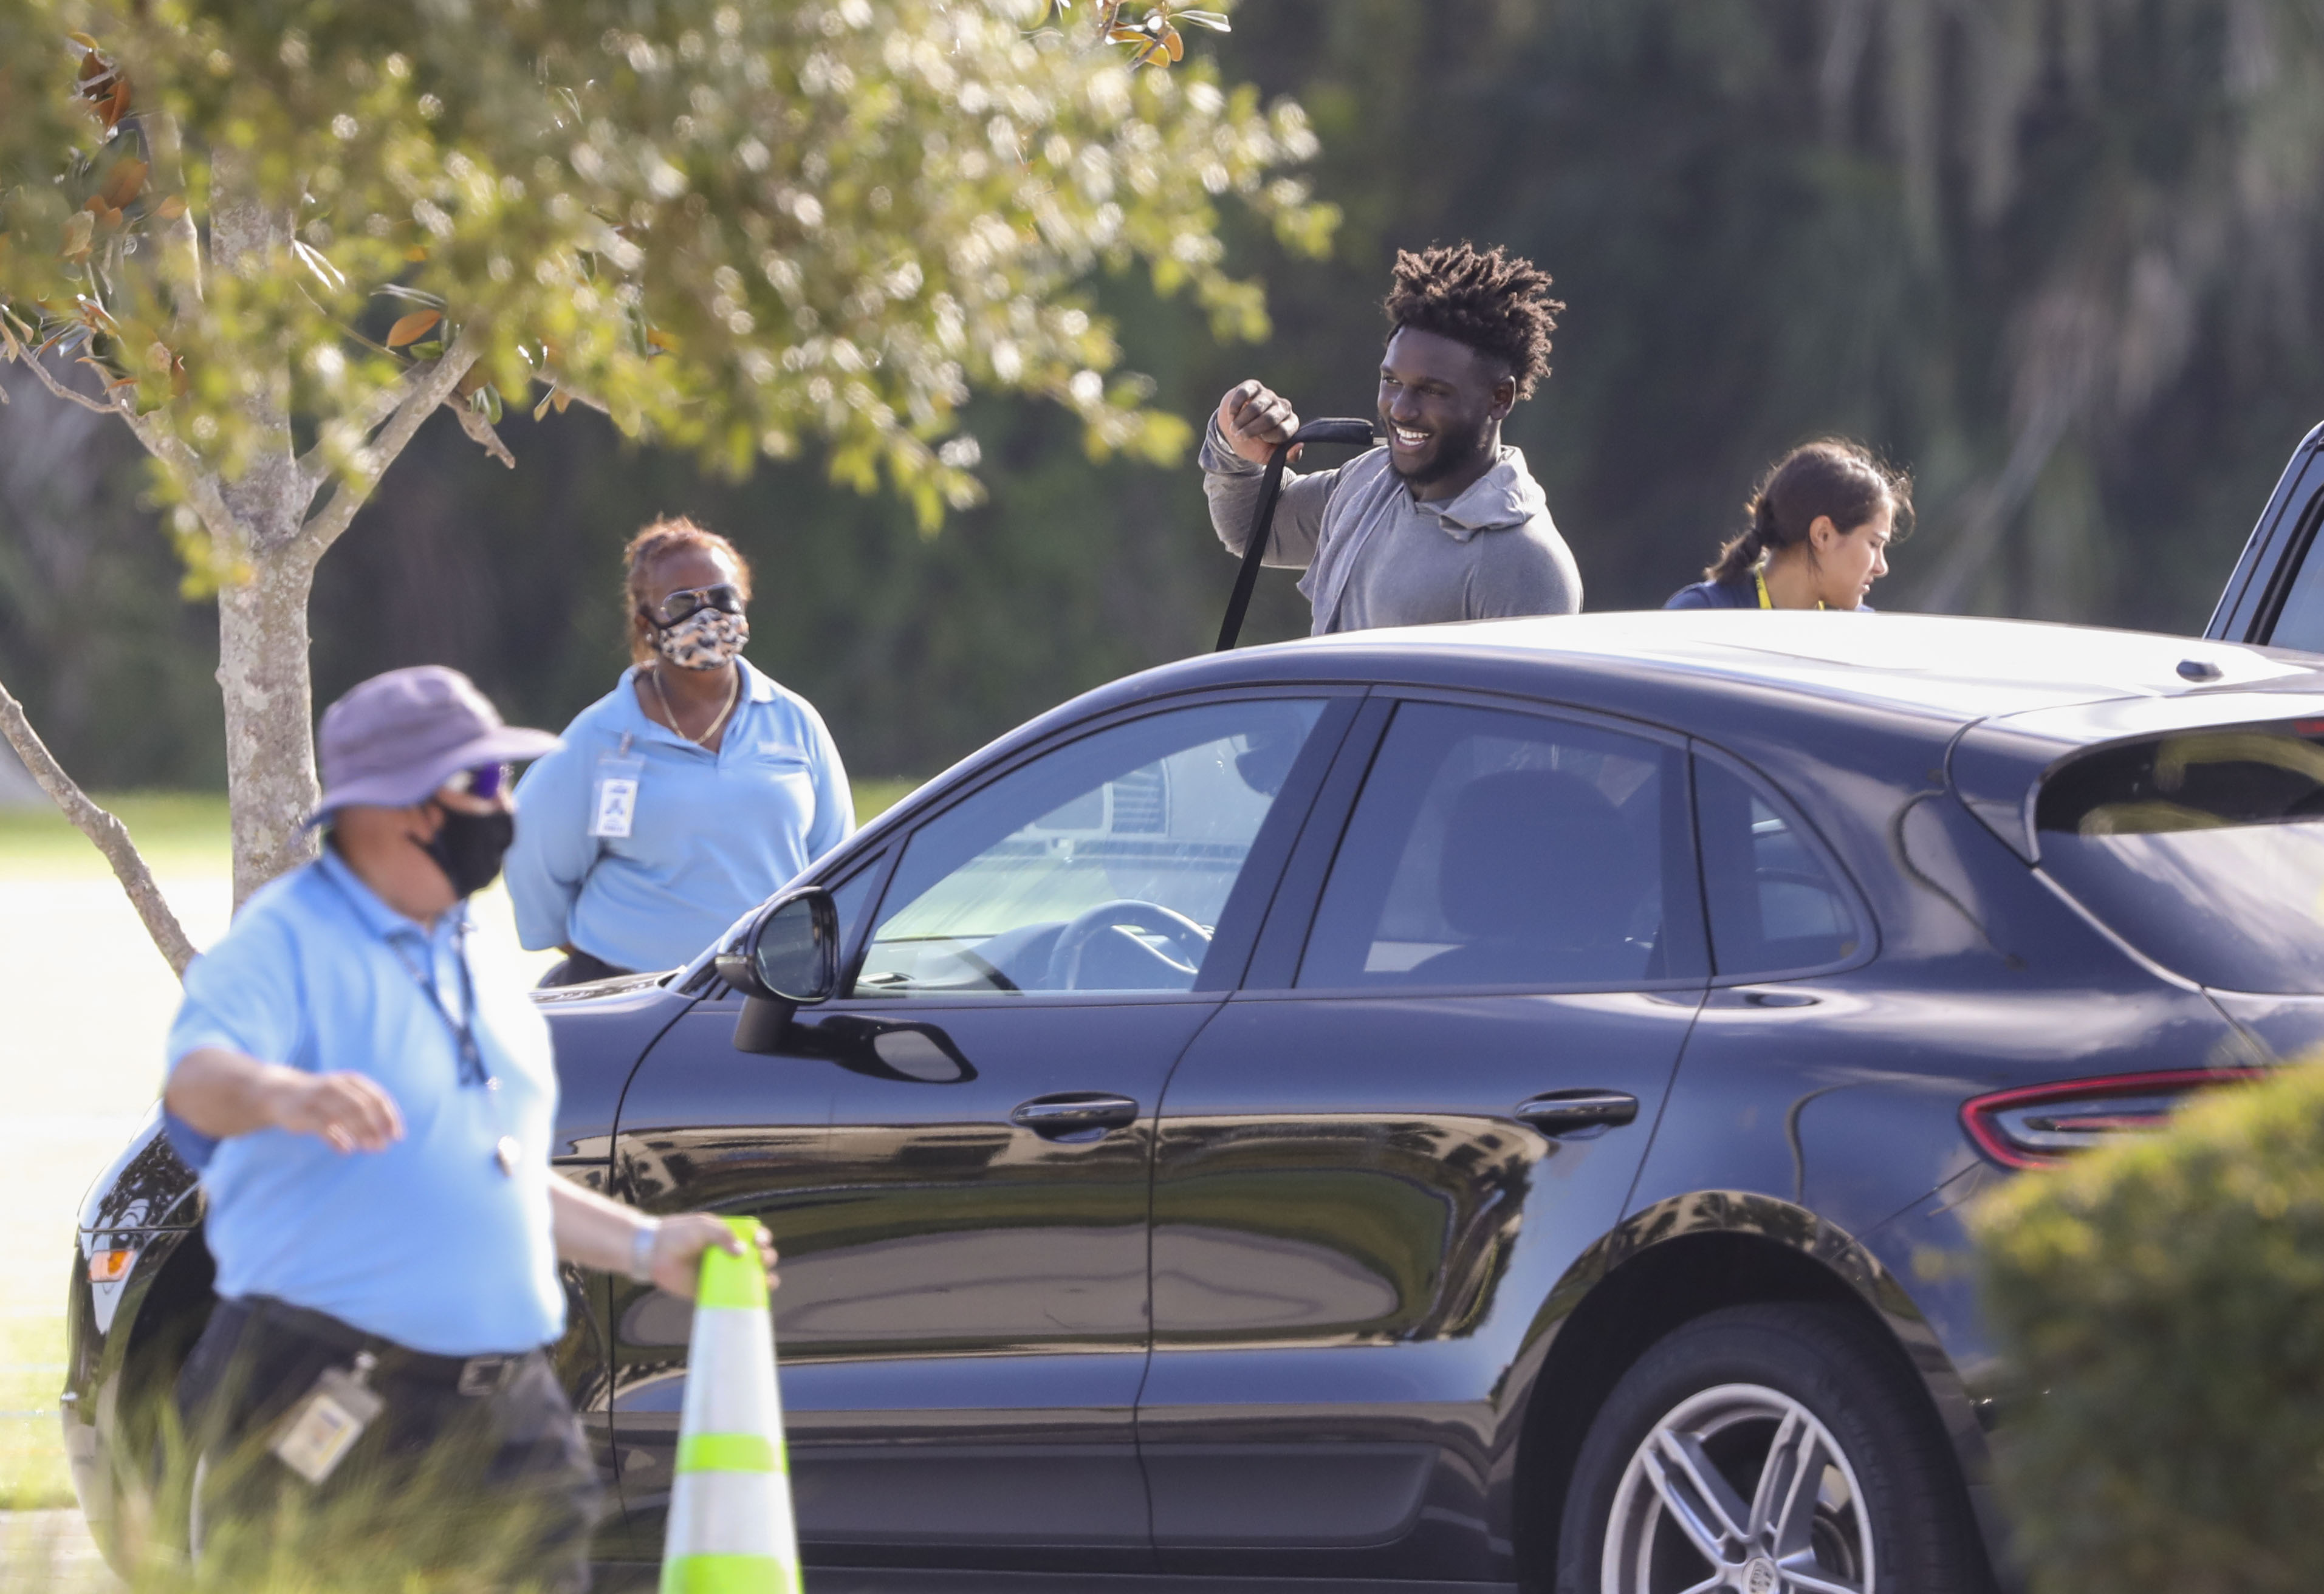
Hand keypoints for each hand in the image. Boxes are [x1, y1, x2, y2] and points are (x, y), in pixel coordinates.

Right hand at [265, 1069, 403, 1153]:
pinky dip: (337, 1138)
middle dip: (376, 1127)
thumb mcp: (345, 1096)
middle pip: (364, 1106)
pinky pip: (323, 1125)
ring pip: (345, 1114)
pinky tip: (346, 1150)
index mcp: (352, 1081)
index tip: (397, 1137)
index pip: (379, 1098)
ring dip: (361, 1133)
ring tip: (370, 1149)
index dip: (390, 1118)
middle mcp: (337, 1085)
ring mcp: (318, 1097)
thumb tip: (388, 1135)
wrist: (279, 1092)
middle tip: (383, 1147)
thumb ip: (366, 1110)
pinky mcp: (302, 1111)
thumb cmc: (321, 1098)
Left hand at [649, 1213, 780, 1300]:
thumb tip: (743, 1251)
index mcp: (728, 1236)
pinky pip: (733, 1297)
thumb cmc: (678, 1234)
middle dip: (767, 1258)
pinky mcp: (711, 1292)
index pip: (754, 1237)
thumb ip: (723, 1234)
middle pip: (758, 1257)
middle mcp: (728, 1255)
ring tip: (767, 1280)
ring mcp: (721, 1275)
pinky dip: (747, 1299)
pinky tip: (756, 1297)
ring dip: (765, 1278)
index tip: (760, 1242)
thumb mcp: (703, 1227)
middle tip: (761, 1260)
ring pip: (751, 1278)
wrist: (653, 1253)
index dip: (763, 1239)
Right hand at [1216, 379, 1300, 466]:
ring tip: (1234, 428)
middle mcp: (1283, 406)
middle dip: (1251, 430)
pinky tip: (1232, 415)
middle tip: (1239, 437)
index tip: (1259, 441)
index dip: (1267, 438)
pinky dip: (1235, 407)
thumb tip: (1299, 445)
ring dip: (1240, 421)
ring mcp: (1268, 395)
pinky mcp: (1253, 386)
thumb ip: (1287, 456)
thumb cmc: (1254, 444)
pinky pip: (1244, 394)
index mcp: (1291, 423)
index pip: (1283, 431)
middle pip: (1269, 418)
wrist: (1235, 430)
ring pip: (1255, 408)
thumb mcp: (1269, 455)